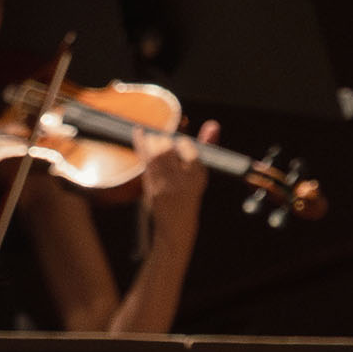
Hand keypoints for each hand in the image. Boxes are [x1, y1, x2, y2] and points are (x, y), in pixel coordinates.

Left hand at [135, 120, 213, 240]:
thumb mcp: (202, 174)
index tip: (183, 143)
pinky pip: (145, 160)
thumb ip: (207, 147)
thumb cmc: (190, 196)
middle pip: (167, 151)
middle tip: (167, 141)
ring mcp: (163, 186)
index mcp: (197, 179)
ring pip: (155, 155)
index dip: (184, 143)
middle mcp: (180, 183)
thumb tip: (213, 125)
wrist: (175, 226)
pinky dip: (141, 143)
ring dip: (154, 142)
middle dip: (165, 140)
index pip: (190, 153)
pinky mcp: (151, 187)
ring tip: (157, 141)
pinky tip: (139, 132)